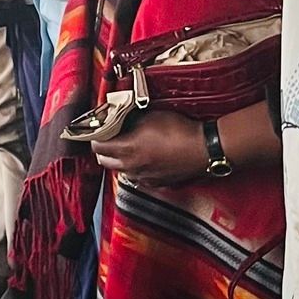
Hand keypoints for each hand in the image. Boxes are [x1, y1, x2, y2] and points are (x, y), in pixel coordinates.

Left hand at [91, 109, 208, 185]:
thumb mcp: (150, 116)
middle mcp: (132, 167)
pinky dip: (135, 170)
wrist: (204, 149)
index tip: (96, 130)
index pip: (97, 147)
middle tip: (107, 138)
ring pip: (121, 171)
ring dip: (118, 161)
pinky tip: (142, 160)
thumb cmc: (179, 131)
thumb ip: (130, 119)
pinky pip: (138, 178)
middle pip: (105, 162)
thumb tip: (119, 117)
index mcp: (127, 149)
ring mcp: (144, 178)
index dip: (94, 137)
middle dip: (103, 150)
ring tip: (125, 148)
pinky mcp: (157, 183)